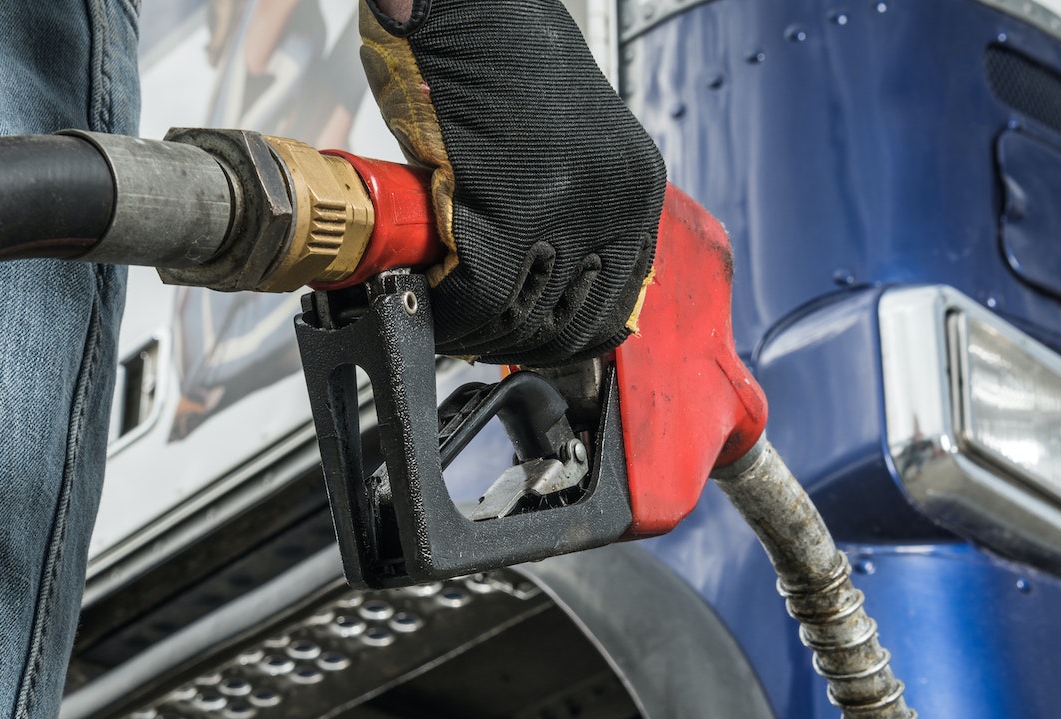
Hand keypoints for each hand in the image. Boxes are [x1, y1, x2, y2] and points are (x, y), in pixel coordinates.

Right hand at [359, 0, 665, 364]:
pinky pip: (477, 293)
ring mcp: (568, 204)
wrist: (464, 1)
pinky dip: (445, 309)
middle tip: (468, 335)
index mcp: (636, 188)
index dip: (563, 340)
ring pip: (520, 318)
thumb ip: (567, 208)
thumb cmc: (498, 60)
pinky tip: (424, 294)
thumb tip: (539, 284)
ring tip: (441, 314)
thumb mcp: (563, 145)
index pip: (615, 305)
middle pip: (568, 323)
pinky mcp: (512, 203)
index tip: (523, 342)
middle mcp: (616, 199)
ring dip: (472, 330)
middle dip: (511, 342)